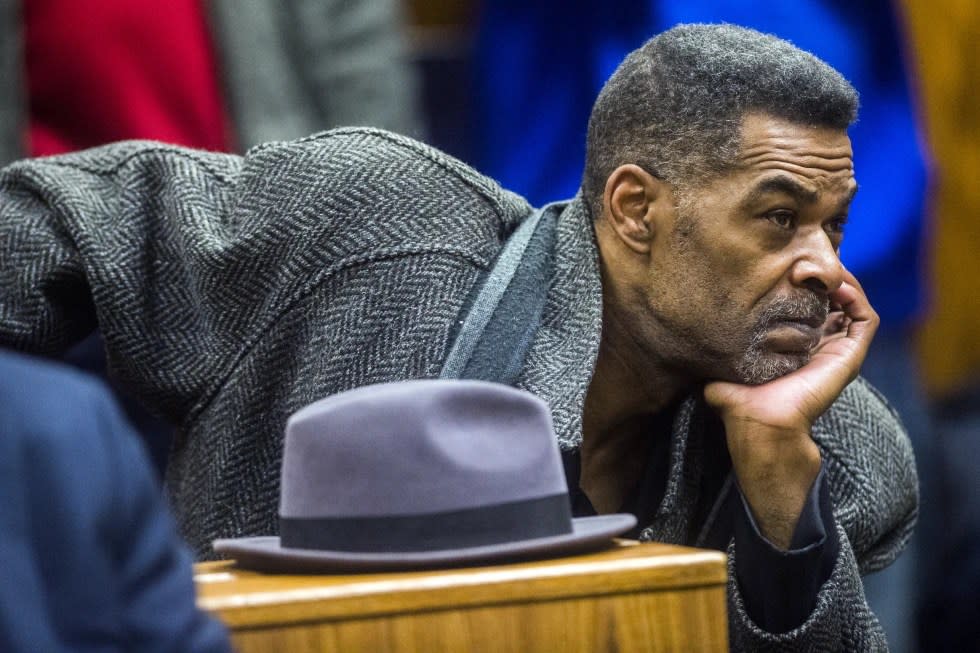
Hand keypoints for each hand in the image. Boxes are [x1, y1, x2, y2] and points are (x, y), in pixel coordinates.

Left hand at [704, 269, 878, 547]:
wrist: (760, 423)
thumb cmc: (739, 398)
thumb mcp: (722, 363)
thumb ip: (712, 345)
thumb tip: (689, 328)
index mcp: (794, 343)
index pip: (806, 303)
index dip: (801, 281)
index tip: (786, 264)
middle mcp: (818, 344)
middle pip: (832, 298)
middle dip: (823, 274)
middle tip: (807, 259)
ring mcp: (837, 349)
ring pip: (853, 304)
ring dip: (844, 281)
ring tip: (826, 268)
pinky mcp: (850, 355)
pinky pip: (866, 319)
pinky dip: (857, 298)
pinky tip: (838, 286)